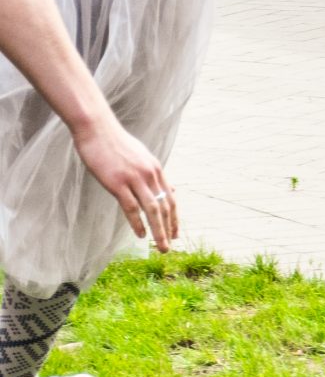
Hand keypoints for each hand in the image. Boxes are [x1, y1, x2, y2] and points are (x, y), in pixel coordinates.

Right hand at [73, 118, 178, 251]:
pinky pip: (131, 207)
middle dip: (169, 228)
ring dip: (158, 230)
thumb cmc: (115, 144)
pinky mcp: (118, 183)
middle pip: (165, 206)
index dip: (174, 218)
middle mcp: (150, 175)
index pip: (170, 199)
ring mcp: (134, 179)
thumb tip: (170, 190)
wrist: (97, 129)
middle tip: (170, 246)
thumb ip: (153, 175)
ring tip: (161, 246)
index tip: (175, 233)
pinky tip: (141, 235)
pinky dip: (137, 223)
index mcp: (156, 169)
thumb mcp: (141, 157)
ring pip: (152, 209)